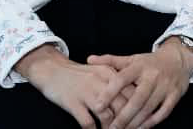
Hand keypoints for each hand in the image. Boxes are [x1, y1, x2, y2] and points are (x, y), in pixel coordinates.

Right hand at [14, 44, 132, 128]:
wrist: (52, 69)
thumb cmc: (78, 74)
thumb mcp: (99, 72)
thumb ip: (115, 84)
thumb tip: (134, 100)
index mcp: (109, 73)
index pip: (131, 93)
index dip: (137, 109)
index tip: (140, 120)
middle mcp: (100, 82)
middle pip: (122, 106)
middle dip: (127, 122)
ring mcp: (86, 92)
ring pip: (107, 116)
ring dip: (111, 128)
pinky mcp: (73, 102)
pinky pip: (88, 122)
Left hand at [87, 37, 192, 128]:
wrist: (178, 59)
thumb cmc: (150, 62)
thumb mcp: (132, 59)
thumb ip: (111, 60)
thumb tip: (89, 59)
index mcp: (139, 66)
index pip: (121, 79)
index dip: (108, 93)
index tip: (97, 106)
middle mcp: (152, 76)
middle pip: (137, 99)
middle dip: (123, 116)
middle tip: (110, 128)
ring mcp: (165, 86)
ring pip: (149, 108)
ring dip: (135, 122)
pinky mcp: (174, 95)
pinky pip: (163, 112)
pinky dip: (152, 122)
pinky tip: (141, 128)